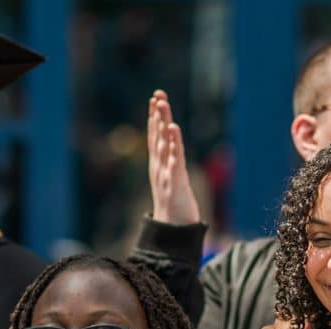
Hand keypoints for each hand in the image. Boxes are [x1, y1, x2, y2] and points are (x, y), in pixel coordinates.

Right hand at [147, 90, 200, 224]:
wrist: (173, 231)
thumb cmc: (174, 207)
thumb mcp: (169, 183)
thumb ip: (169, 169)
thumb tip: (170, 159)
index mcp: (158, 165)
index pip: (155, 136)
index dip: (155, 117)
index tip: (155, 98)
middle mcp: (159, 166)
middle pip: (157, 136)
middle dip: (157, 115)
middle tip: (158, 95)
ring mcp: (165, 173)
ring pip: (163, 144)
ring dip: (163, 124)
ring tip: (163, 105)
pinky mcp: (175, 181)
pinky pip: (175, 159)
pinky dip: (174, 143)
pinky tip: (174, 130)